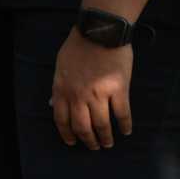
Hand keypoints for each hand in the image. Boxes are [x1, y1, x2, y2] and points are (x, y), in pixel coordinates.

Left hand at [54, 31, 136, 148]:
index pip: (61, 119)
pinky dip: (124, 126)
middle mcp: (78, 95)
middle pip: (82, 127)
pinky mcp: (118, 90)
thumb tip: (53, 104)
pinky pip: (122, 114)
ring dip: (105, 137)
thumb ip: (58, 87)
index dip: (67, 134)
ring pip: (102, 124)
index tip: (72, 143)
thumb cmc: (77, 48)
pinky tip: (126, 131)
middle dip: (88, 141)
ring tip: (108, 143)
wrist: (99, 32)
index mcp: (62, 89)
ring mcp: (99, 93)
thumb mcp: (60, 67)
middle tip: (93, 147)